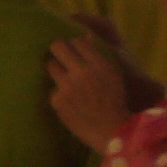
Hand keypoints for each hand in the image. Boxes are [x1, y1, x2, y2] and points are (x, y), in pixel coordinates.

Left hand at [46, 36, 131, 153]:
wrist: (112, 130)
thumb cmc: (115, 101)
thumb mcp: (113, 75)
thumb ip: (97, 56)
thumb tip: (84, 36)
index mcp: (99, 64)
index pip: (77, 41)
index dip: (73, 45)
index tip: (73, 51)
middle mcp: (82, 72)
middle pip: (57, 46)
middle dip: (57, 49)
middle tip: (59, 55)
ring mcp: (67, 86)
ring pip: (50, 66)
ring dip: (56, 70)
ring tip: (66, 80)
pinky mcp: (57, 99)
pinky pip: (53, 89)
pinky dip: (60, 93)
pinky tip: (70, 101)